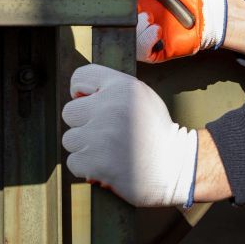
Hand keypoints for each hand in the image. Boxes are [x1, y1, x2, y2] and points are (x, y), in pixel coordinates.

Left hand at [61, 64, 197, 206]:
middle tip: (107, 132)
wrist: (174, 166)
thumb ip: (113, 89)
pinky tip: (109, 164)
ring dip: (85, 147)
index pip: (80, 76)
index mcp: (123, 87)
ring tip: (111, 149)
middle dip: (84, 123)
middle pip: (70, 111)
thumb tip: (77, 94)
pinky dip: (87, 166)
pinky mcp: (93, 161)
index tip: (92, 103)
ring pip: (70, 138)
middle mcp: (109, 107)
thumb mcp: (142, 97)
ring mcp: (99, 135)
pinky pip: (74, 161)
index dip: (82, 92)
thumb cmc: (154, 132)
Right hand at [127, 0, 227, 62]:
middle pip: (118, 25)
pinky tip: (157, 30)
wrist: (208, 10)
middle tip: (139, 10)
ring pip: (128, 40)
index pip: (117, 8)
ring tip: (150, 19)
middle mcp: (140, 21)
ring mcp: (147, 37)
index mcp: (138, 3)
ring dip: (137, 28)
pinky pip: (141, 53)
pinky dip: (146, 41)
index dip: (117, 4)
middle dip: (124, 18)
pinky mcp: (157, 51)